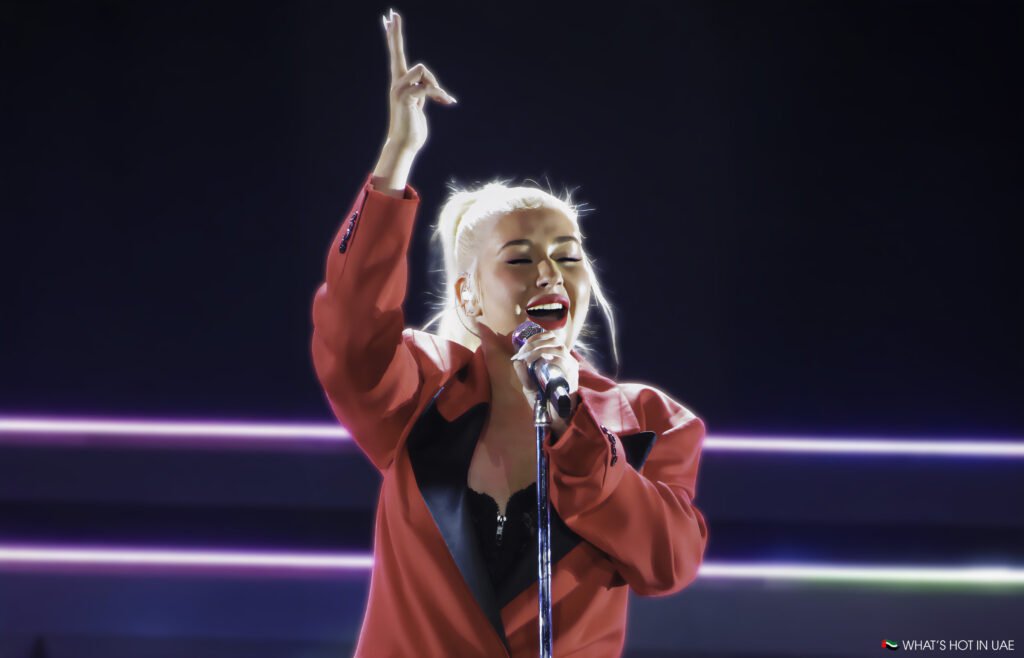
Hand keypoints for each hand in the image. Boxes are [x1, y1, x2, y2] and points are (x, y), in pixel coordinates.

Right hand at [381, 9, 456, 153]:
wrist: (405, 143)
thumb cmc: (412, 125)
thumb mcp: (419, 103)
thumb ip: (421, 89)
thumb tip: (427, 84)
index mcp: (399, 81)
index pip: (395, 54)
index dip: (393, 36)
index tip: (389, 18)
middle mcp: (396, 82)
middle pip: (396, 52)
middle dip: (396, 33)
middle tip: (393, 13)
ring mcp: (399, 89)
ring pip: (424, 70)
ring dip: (435, 85)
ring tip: (440, 99)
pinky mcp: (407, 98)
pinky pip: (428, 87)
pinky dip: (440, 94)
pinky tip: (447, 103)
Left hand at [511, 331, 579, 436]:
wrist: (555, 418)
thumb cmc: (544, 401)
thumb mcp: (530, 386)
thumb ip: (524, 375)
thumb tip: (516, 361)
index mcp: (558, 358)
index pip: (551, 337)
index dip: (537, 337)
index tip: (524, 344)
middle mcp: (567, 360)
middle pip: (554, 340)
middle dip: (536, 343)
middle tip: (523, 352)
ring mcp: (571, 368)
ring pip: (558, 348)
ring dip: (540, 350)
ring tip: (528, 358)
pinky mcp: (572, 377)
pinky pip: (563, 362)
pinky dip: (551, 359)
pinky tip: (540, 361)